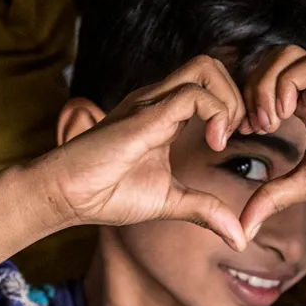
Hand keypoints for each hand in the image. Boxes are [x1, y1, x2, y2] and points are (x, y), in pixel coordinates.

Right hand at [35, 56, 246, 247]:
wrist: (66, 195)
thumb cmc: (107, 194)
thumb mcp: (170, 202)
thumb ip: (205, 211)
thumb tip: (239, 239)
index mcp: (165, 113)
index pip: (211, 83)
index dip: (235, 106)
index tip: (237, 141)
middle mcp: (160, 99)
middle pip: (213, 66)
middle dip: (239, 96)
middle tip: (238, 136)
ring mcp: (152, 102)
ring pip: (206, 68)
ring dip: (229, 100)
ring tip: (224, 138)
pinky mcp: (146, 115)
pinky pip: (193, 94)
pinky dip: (216, 114)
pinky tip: (214, 145)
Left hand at [236, 46, 305, 236]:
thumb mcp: (305, 185)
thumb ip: (271, 197)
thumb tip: (242, 227)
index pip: (267, 81)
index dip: (247, 100)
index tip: (244, 132)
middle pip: (273, 60)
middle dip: (251, 87)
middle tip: (255, 125)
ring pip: (288, 55)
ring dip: (266, 84)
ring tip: (270, 121)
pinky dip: (287, 84)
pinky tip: (286, 115)